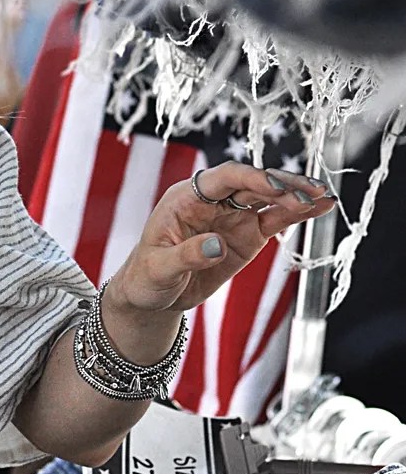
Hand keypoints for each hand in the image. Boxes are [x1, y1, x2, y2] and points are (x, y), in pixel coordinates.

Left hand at [110, 162, 335, 316]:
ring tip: (324, 197)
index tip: (275, 188)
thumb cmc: (147, 276)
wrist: (153, 295)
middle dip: (282, 185)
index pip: (222, 177)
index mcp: (185, 197)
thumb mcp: (159, 269)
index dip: (250, 178)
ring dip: (296, 195)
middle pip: (252, 182)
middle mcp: (212, 200)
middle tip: (310, 192)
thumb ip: (186, 256)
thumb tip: (216, 246)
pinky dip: (298, 214)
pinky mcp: (247, 234)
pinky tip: (322, 207)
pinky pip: (276, 220)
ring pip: (269, 198)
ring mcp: (233, 216)